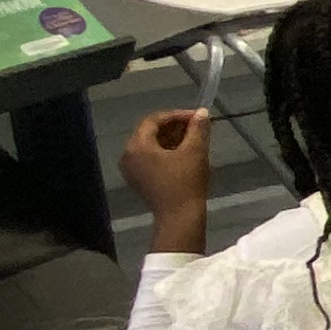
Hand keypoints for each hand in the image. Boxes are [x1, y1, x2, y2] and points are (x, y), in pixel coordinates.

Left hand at [122, 108, 212, 230]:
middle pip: (149, 132)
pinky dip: (164, 152)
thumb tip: (202, 112)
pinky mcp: (137, 179)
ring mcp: (131, 169)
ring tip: (192, 139)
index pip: (154, 120)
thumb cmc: (186, 182)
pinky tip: (182, 153)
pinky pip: (148, 158)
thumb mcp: (194, 151)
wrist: (179, 217)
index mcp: (137, 146)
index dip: (176, 115)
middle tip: (195, 127)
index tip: (196, 117)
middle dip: (173, 127)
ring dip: (170, 139)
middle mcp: (128, 155)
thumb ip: (197, 129)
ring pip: (150, 145)